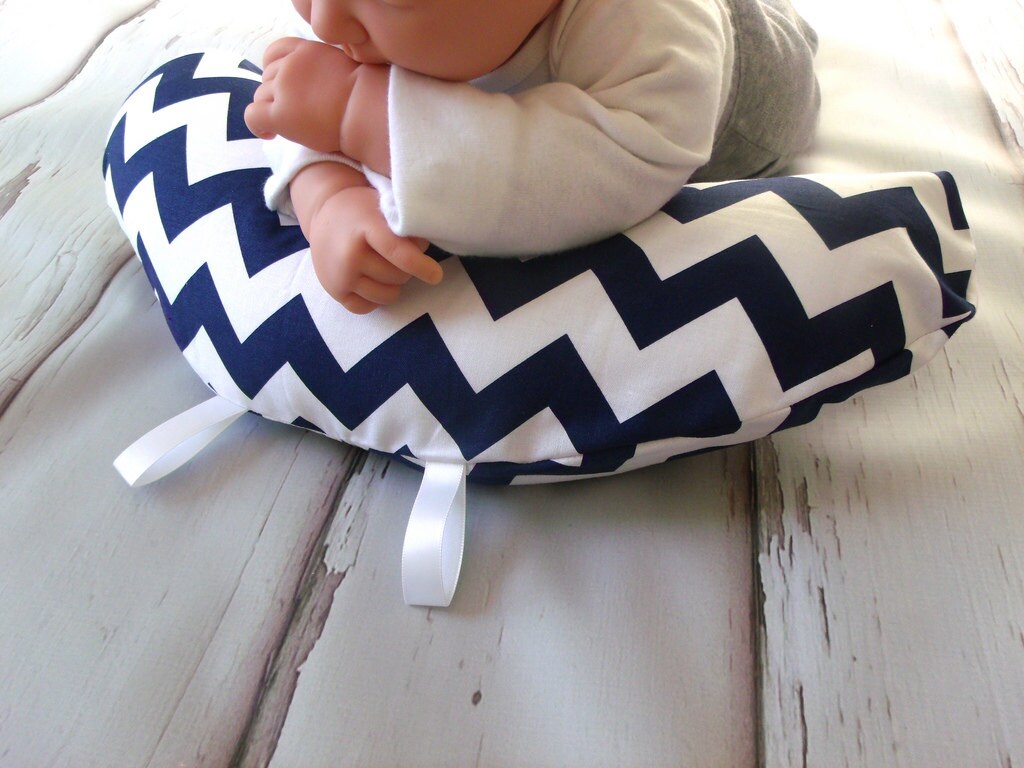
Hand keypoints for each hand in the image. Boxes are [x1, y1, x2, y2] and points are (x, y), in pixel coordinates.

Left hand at [244, 37, 356, 152]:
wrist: (367, 112)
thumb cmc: (366, 98)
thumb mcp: (345, 68)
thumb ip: (324, 69)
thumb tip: (317, 85)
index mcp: (306, 51)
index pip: (275, 52)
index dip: (272, 68)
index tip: (280, 83)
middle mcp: (291, 65)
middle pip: (267, 78)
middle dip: (275, 95)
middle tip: (292, 113)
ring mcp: (283, 89)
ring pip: (260, 98)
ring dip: (270, 111)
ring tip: (284, 128)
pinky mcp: (280, 114)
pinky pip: (253, 116)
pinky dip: (257, 126)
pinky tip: (269, 135)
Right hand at [306, 184, 442, 313]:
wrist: (325, 214)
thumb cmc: (364, 210)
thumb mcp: (385, 205)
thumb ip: (406, 226)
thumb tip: (426, 251)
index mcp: (364, 226)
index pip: (396, 251)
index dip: (420, 265)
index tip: (435, 275)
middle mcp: (349, 254)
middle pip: (398, 276)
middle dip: (408, 269)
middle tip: (400, 254)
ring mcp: (340, 276)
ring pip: (387, 296)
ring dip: (394, 285)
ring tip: (386, 266)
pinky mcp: (335, 292)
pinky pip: (368, 307)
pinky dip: (376, 298)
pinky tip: (373, 280)